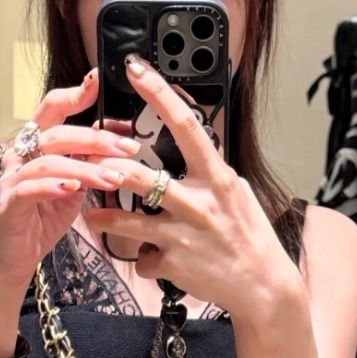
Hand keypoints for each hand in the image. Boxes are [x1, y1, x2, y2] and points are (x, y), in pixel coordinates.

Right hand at [0, 67, 139, 283]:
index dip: (74, 94)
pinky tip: (74, 190)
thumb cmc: (42, 222)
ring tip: (112, 178)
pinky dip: (53, 186)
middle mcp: (20, 155)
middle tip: (126, 148)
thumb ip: (88, 164)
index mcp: (35, 146)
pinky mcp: (9, 203)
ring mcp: (12, 178)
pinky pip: (31, 188)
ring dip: (85, 168)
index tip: (96, 82)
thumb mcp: (73, 188)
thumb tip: (116, 142)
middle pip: (56, 133)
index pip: (53, 110)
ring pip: (49, 161)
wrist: (15, 259)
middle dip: (94, 139)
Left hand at [82, 57, 299, 321]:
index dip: (158, 94)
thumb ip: (211, 172)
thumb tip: (193, 148)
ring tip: (96, 216)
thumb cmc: (249, 238)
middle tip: (94, 164)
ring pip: (127, 221)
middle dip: (110, 168)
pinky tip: (154, 260)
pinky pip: (143, 258)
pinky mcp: (173, 264)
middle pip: (140, 176)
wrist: (262, 288)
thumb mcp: (237, 194)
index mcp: (217, 177)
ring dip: (105, 218)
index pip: (186, 125)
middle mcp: (199, 203)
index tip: (136, 69)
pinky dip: (144, 259)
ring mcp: (183, 235)